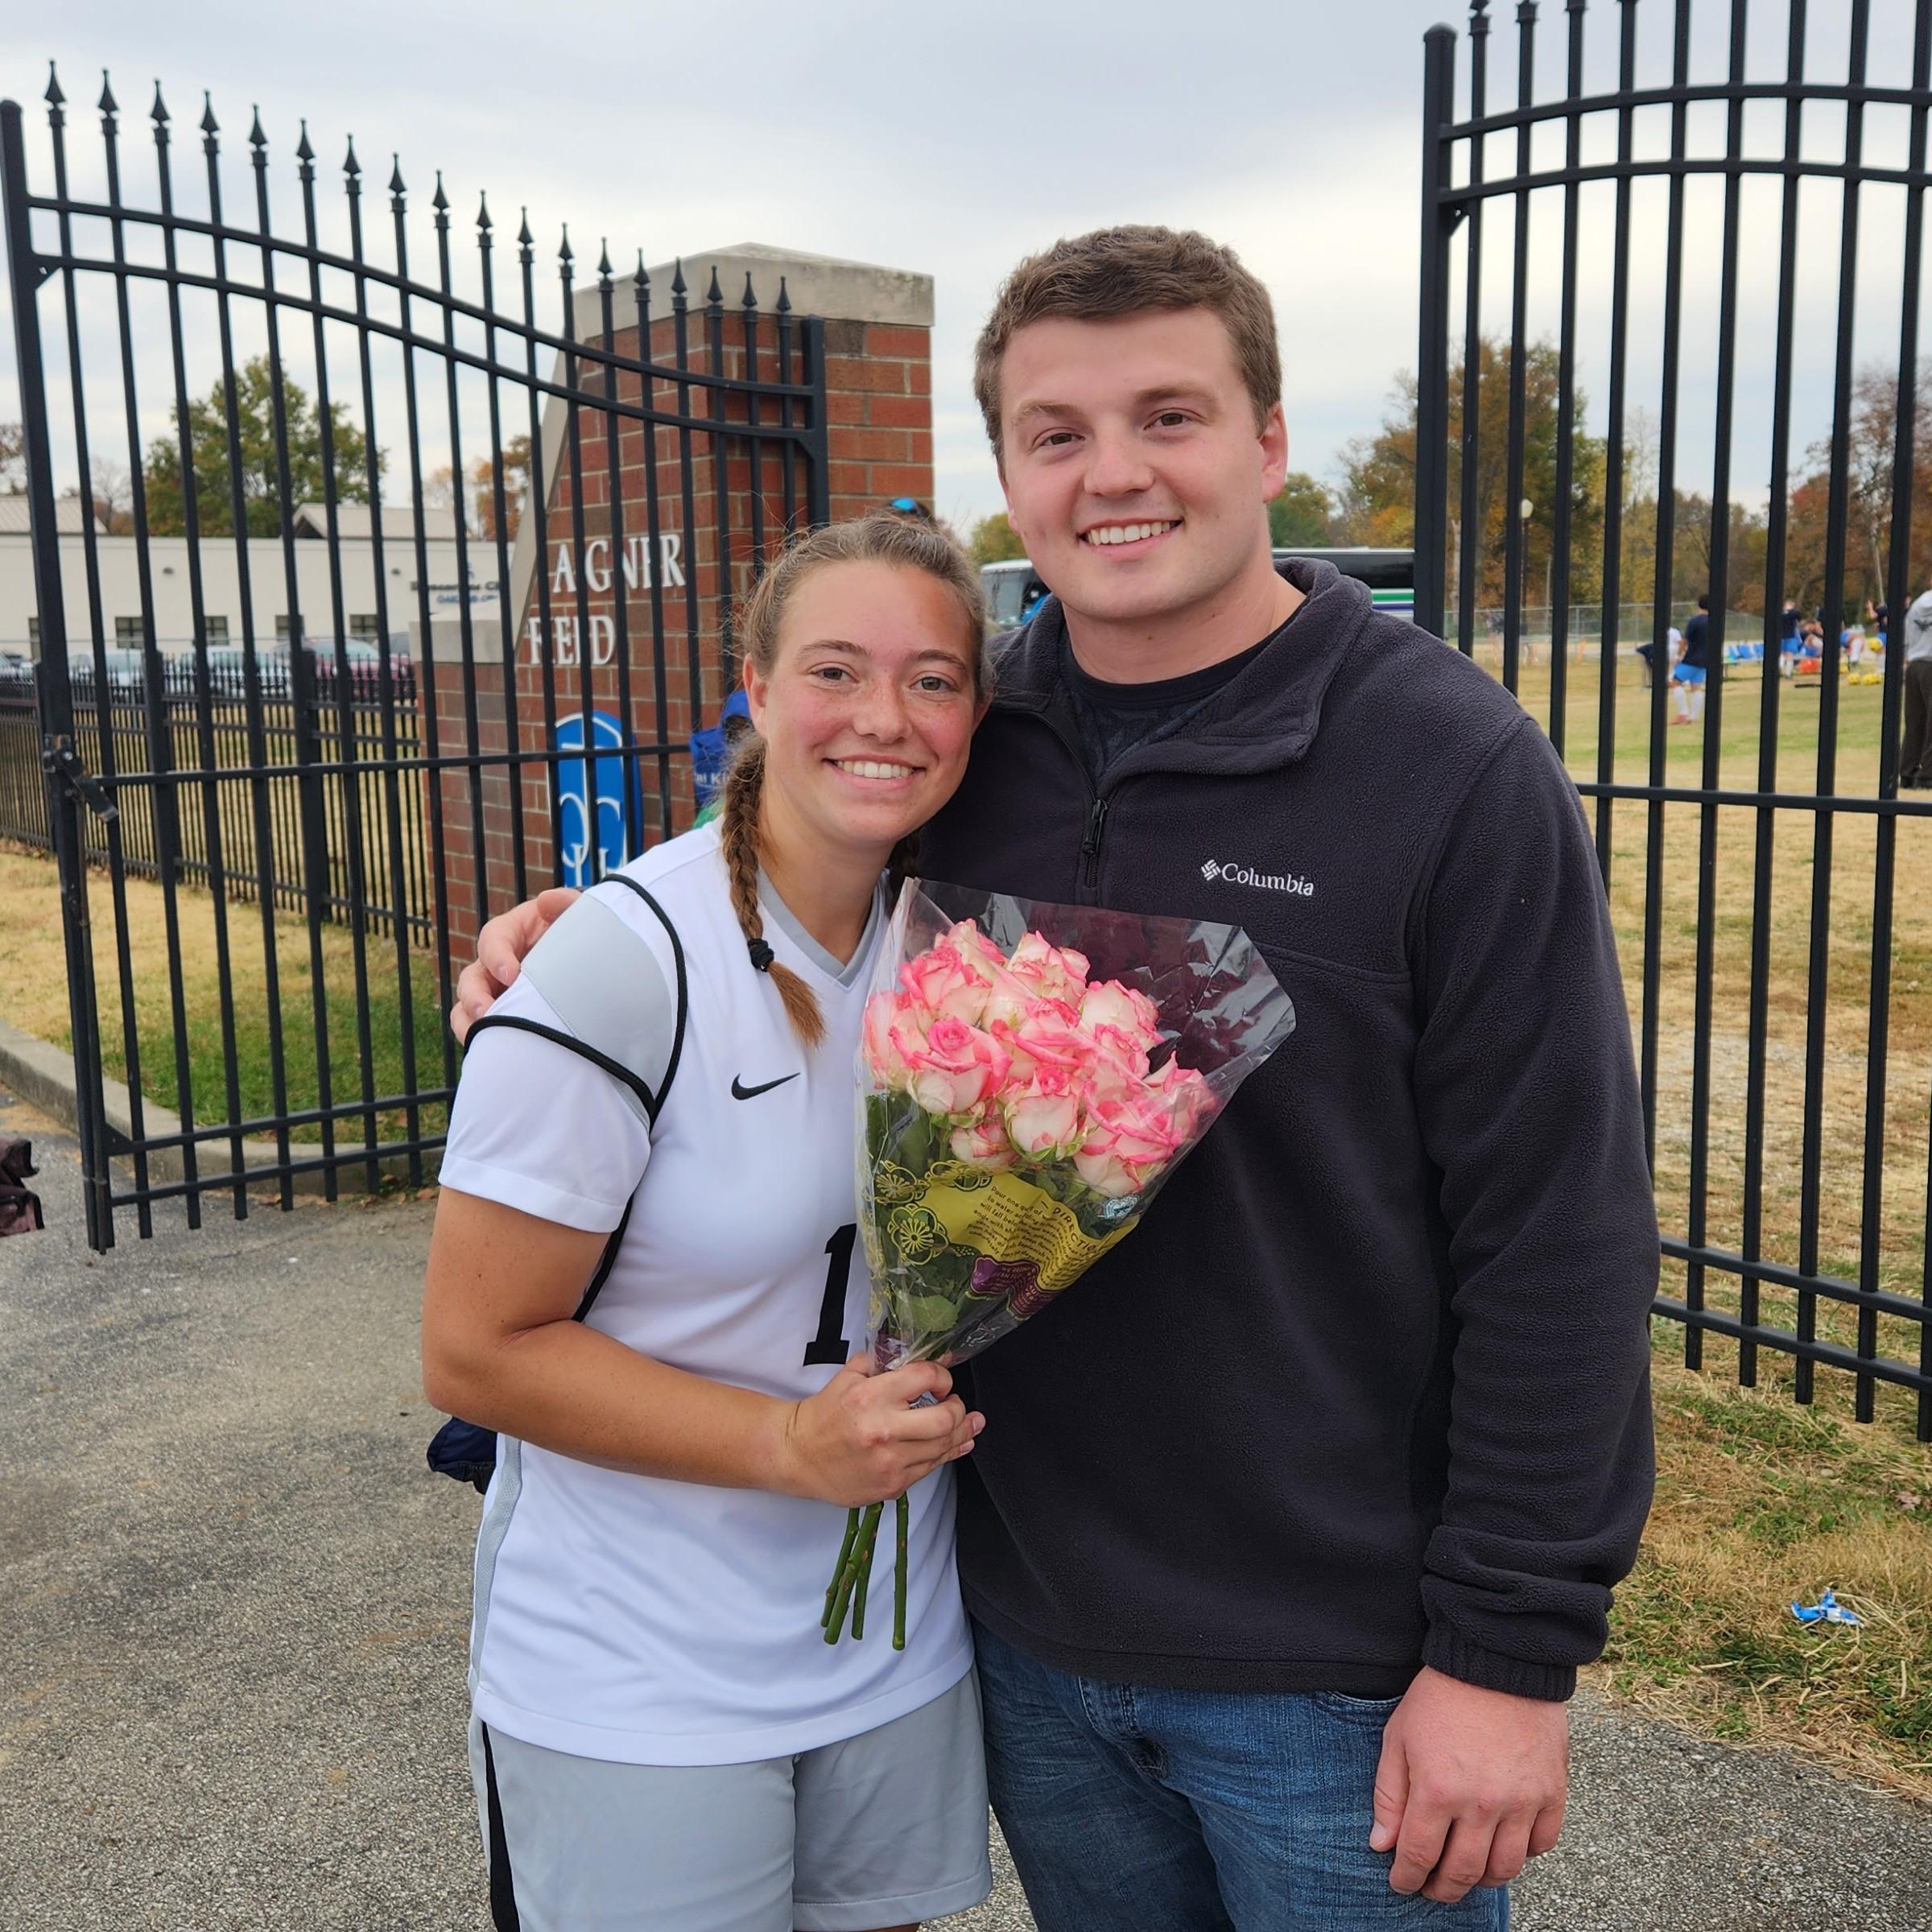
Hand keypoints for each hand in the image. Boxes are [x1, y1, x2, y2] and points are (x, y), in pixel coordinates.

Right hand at [449, 887, 580, 1043]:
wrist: (593, 960)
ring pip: (467, 1008)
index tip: (511, 974)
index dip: (496, 957)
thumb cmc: (578, 931)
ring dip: (470, 1023)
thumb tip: (547, 901)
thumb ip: (567, 904)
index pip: (492, 940)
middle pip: (471, 979)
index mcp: (510, 932)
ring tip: (483, 1037)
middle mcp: (496, 963)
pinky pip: (484, 1030)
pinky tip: (498, 1051)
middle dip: (474, 997)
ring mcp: (497, 992)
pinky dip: (484, 1040)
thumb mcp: (577, 913)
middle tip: (487, 1013)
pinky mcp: (505, 1014)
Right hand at [777, 1353, 982, 1506]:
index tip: (941, 1381)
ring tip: (970, 1423)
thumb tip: (932, 1358)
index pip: (926, 1378)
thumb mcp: (850, 1377)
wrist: (798, 1455)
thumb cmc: (824, 1413)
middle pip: (945, 1420)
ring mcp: (889, 1463)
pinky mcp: (891, 1486)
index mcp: (871, 1397)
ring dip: (961, 1433)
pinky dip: (944, 1454)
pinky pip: (930, 1468)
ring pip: (943, 1447)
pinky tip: (955, 1445)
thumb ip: (887, 1363)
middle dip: (958, 1409)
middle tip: (955, 1404)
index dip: (942, 1376)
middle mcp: (883, 1431)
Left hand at [1369, 1666, 1567, 1903]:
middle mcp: (1481, 1804)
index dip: (1407, 1878)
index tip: (1401, 1883)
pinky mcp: (1552, 1792)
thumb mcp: (1398, 1736)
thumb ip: (1389, 1794)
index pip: (1419, 1856)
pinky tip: (1505, 1845)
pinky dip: (1524, 1854)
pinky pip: (1542, 1845)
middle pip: (1463, 1873)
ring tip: (1467, 1872)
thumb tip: (1382, 1845)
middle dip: (1442, 1889)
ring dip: (1482, 1880)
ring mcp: (1521, 1801)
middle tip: (1432, 1888)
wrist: (1496, 1660)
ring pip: (1505, 1869)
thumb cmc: (1440, 1696)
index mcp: (1437, 1790)